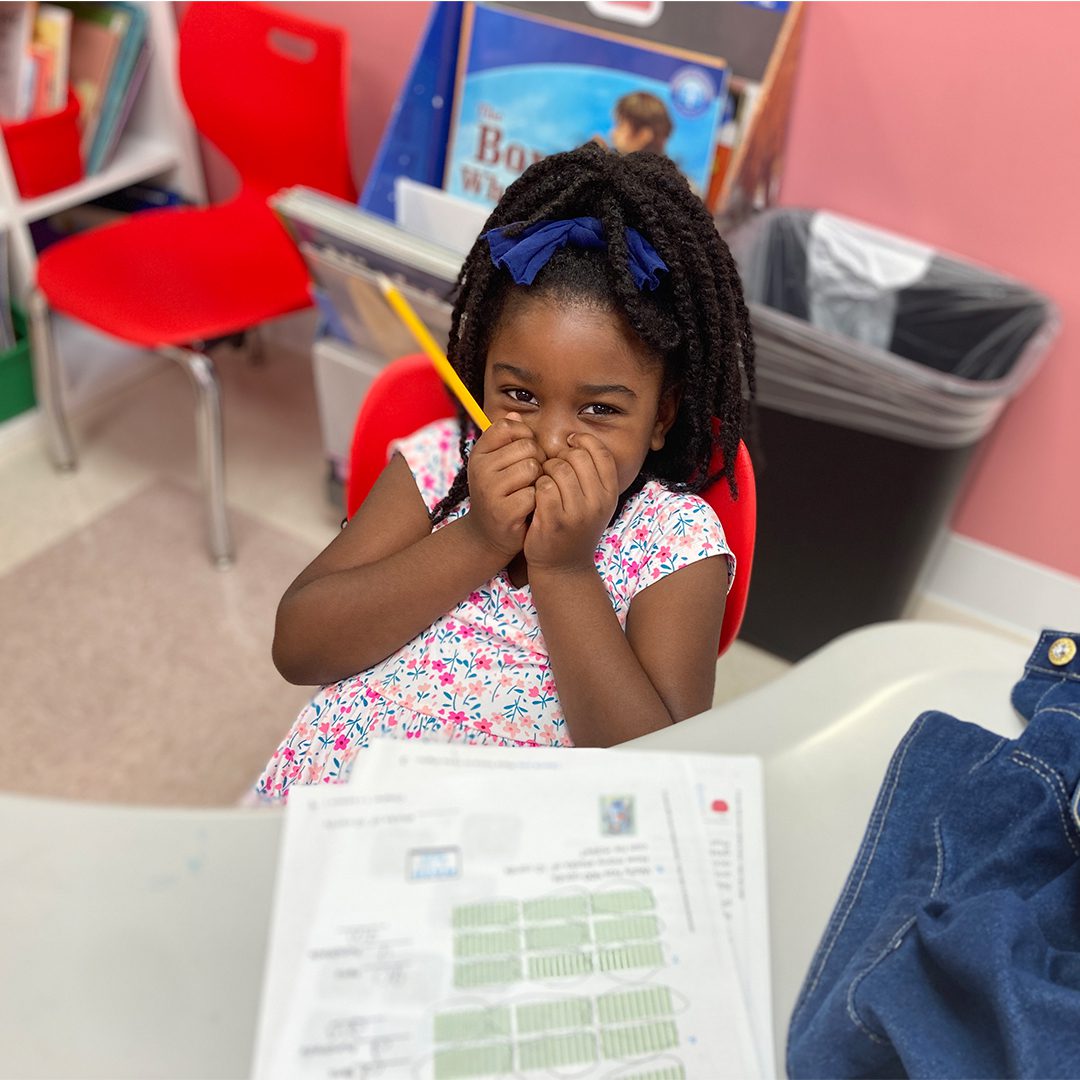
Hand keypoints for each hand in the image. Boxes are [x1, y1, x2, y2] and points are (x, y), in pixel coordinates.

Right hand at [465, 413, 544, 559]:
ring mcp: (489, 490)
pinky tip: (529, 508)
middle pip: (527, 447)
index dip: (526, 436)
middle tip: (531, 478)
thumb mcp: (498, 464)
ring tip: (530, 491)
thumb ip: (508, 439)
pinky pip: (535, 493)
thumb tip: (515, 412)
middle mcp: (480, 469)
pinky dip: (538, 501)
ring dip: (539, 480)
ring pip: (532, 468)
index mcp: (479, 453)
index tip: (526, 454)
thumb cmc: (500, 494)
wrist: (488, 536)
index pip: (509, 426)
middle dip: (538, 461)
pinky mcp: (503, 512)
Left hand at [525, 432, 618, 573]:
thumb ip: (591, 473)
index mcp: (610, 494)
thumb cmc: (575, 528)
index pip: (600, 452)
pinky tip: (536, 496)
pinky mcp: (555, 522)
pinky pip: (543, 486)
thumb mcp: (594, 502)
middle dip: (559, 457)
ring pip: (558, 469)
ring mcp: (578, 514)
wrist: (563, 567)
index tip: (569, 445)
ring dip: (545, 471)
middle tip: (551, 468)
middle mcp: (598, 503)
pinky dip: (536, 487)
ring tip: (543, 482)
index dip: (582, 441)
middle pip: (577, 457)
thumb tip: (575, 438)